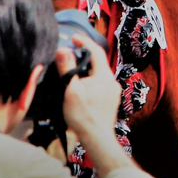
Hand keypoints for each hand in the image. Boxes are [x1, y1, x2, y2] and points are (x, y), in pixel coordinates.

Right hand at [59, 36, 129, 172]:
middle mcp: (112, 82)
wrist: (97, 138)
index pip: (96, 51)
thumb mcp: (71, 90)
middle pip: (98, 63)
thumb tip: (63, 50)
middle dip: (85, 57)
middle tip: (71, 54)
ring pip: (99, 75)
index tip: (74, 38)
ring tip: (74, 72)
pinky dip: (91, 81)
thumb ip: (67, 68)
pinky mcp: (111, 102)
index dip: (84, 42)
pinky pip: (101, 85)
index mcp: (104, 76)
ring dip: (88, 71)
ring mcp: (113, 93)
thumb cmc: (83, 116)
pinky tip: (82, 88)